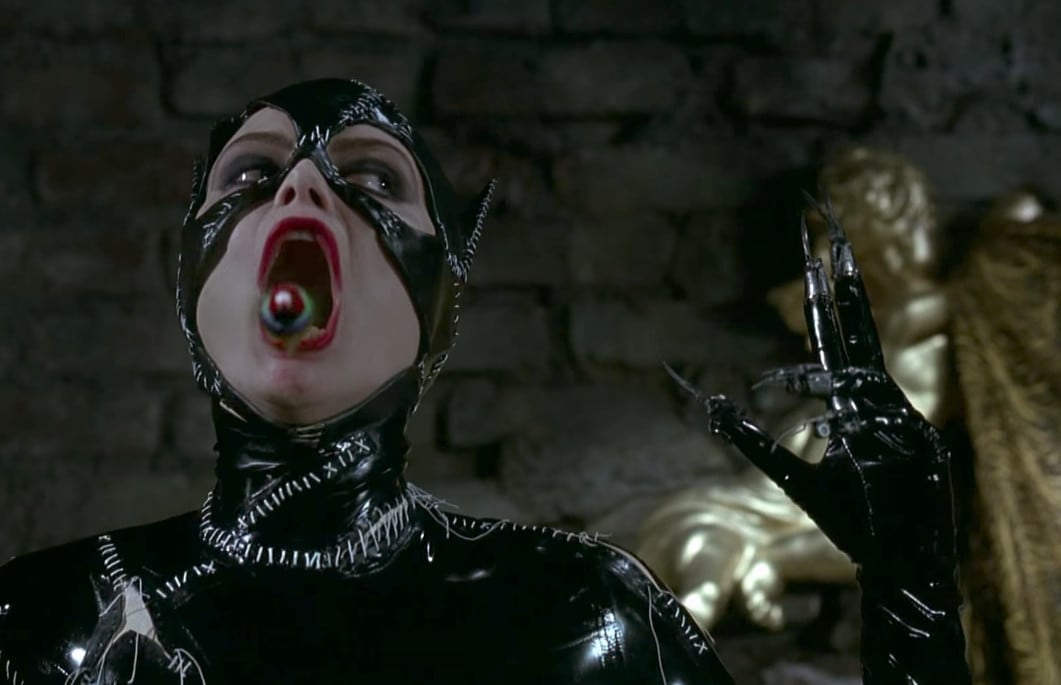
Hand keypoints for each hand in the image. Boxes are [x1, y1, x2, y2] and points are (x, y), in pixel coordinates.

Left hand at [666, 204, 958, 577]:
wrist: (894, 559)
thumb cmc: (850, 514)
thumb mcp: (790, 476)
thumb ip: (754, 442)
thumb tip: (712, 410)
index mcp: (854, 402)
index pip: (837, 340)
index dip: (826, 301)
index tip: (816, 258)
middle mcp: (881, 402)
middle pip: (861, 338)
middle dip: (846, 294)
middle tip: (833, 243)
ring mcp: (905, 422)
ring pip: (865, 388)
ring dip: (837, 399)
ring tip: (822, 426)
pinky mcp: (924, 450)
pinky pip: (883, 431)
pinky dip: (858, 441)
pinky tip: (843, 454)